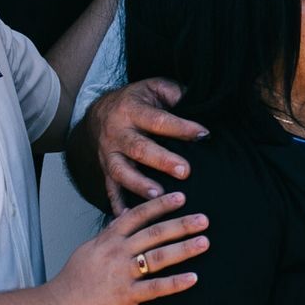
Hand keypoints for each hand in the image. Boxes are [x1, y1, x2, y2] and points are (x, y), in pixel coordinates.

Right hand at [46, 192, 207, 304]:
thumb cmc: (72, 281)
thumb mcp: (88, 250)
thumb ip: (108, 235)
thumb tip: (122, 219)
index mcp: (108, 240)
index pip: (137, 216)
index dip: (160, 205)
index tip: (180, 197)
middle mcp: (117, 253)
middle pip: (155, 233)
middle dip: (181, 224)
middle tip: (204, 219)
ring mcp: (122, 273)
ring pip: (159, 257)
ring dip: (185, 249)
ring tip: (204, 242)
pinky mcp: (126, 295)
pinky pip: (155, 287)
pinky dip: (176, 283)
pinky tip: (193, 278)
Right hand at [88, 79, 207, 214]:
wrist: (101, 111)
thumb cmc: (139, 99)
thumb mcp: (156, 87)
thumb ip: (176, 95)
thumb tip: (200, 104)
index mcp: (132, 110)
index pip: (159, 120)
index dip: (181, 127)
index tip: (203, 135)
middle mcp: (117, 133)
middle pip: (139, 148)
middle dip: (162, 161)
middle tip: (185, 171)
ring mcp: (108, 154)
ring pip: (121, 171)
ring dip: (139, 185)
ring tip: (158, 197)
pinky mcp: (105, 170)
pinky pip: (109, 189)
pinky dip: (117, 204)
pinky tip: (127, 217)